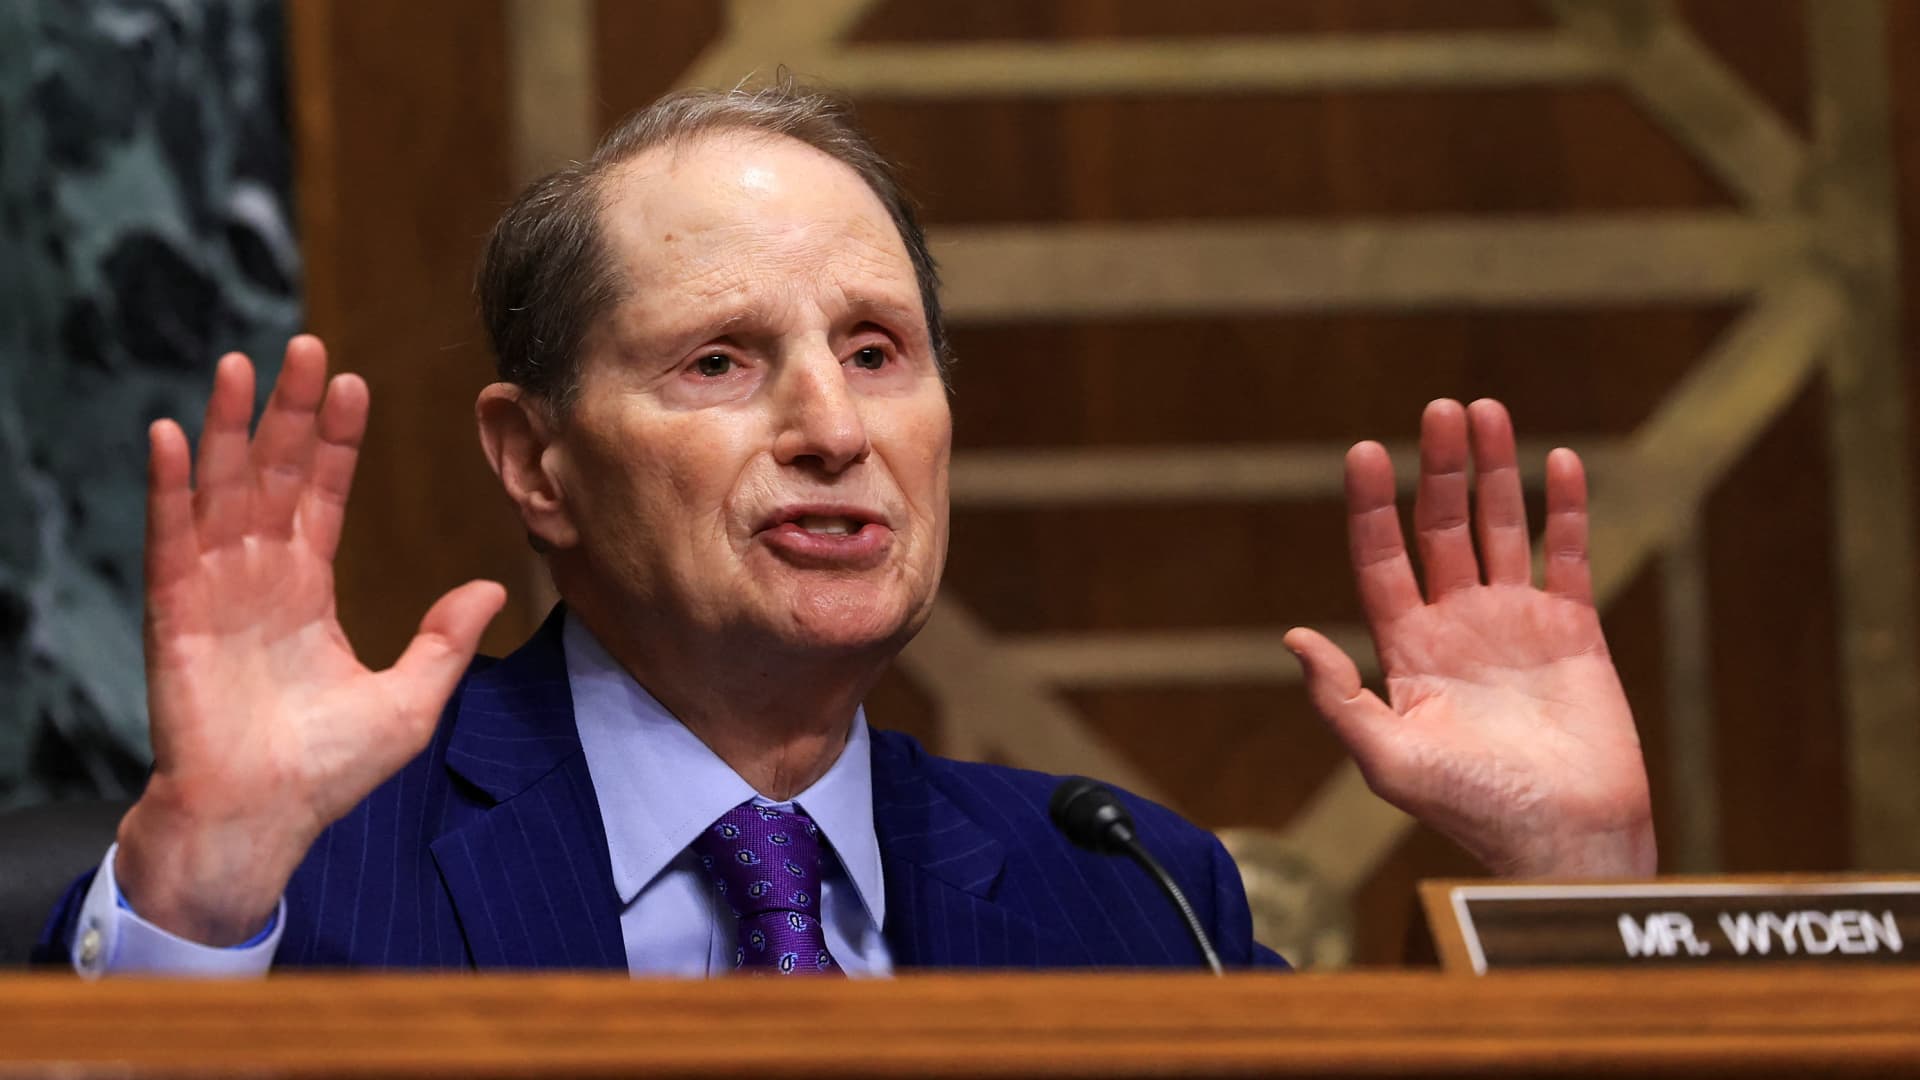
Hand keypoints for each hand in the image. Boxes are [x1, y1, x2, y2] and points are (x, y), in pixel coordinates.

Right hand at [115, 336, 505, 943]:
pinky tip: (173, 433)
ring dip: (226, 426)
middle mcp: (259, 578)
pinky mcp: (176, 614)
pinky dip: (169, 485)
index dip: (336, 439)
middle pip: (272, 473)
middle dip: (286, 409)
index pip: (323, 494)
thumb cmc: (326, 772)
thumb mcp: (409, 700)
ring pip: (221, 489)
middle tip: (302, 343)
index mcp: (308, 590)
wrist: (261, 822)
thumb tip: (496, 588)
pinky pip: (170, 537)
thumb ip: (444, 639)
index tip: (353, 382)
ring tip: (238, 364)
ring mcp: (215, 590)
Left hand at [1286, 399, 1654, 878]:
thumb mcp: (1388, 760)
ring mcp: (1516, 622)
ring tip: (1484, 410)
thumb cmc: (1471, 809)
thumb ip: (1340, 698)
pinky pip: (1566, 554)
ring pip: (1501, 527)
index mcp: (1407, 648)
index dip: (1372, 505)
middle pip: (1441, 526)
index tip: (1364, 450)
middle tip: (1439, 407)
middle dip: (1439, 468)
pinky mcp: (1574, 629)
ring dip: (1495, 469)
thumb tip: (1292, 637)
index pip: (1381, 558)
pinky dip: (1564, 508)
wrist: (1563, 840)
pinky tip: (1558, 461)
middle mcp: (1456, 624)